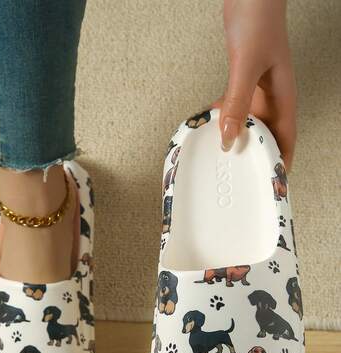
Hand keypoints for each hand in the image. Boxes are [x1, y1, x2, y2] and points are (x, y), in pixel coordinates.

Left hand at [213, 0, 296, 170]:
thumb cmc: (259, 20)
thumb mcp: (247, 65)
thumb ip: (237, 102)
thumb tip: (229, 138)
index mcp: (283, 98)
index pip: (286, 140)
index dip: (281, 163)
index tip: (272, 185)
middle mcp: (271, 98)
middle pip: (266, 136)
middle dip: (257, 158)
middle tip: (242, 178)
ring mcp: (257, 90)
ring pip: (248, 124)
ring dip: (238, 139)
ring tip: (225, 159)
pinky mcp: (243, 81)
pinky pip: (234, 108)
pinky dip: (224, 118)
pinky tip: (213, 126)